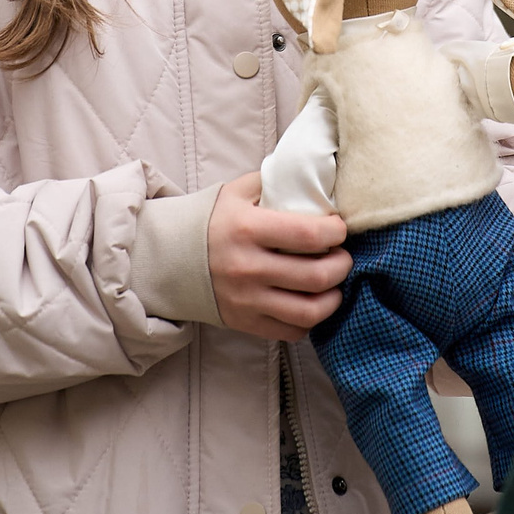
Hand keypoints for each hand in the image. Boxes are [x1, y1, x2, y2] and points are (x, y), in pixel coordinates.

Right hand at [207, 172, 348, 341]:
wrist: (170, 258)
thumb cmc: (213, 220)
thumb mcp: (238, 192)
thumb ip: (275, 183)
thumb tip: (315, 182)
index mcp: (248, 229)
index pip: (308, 234)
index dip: (336, 232)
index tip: (339, 229)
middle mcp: (247, 268)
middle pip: (316, 276)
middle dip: (342, 265)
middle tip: (342, 256)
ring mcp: (246, 300)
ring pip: (309, 312)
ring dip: (333, 298)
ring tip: (333, 284)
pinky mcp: (245, 322)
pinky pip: (291, 332)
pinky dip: (310, 320)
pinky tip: (312, 303)